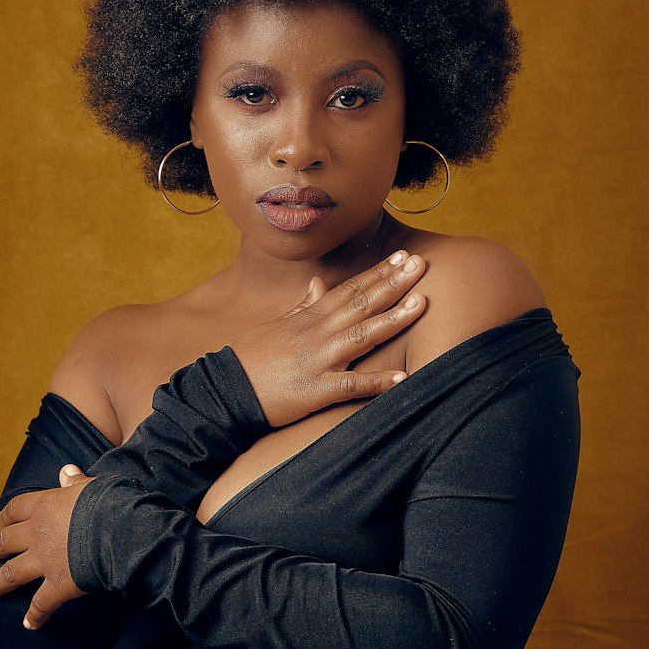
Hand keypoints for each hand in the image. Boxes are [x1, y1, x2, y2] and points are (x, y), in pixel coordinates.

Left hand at [0, 464, 94, 629]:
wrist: (118, 529)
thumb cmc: (109, 502)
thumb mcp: (91, 486)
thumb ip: (75, 482)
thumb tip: (65, 471)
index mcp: (44, 506)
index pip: (16, 510)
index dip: (5, 518)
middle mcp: (37, 534)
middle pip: (5, 542)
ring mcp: (44, 561)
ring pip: (12, 574)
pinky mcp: (58, 585)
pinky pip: (42, 604)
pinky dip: (35, 616)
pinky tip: (29, 625)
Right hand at [229, 248, 426, 427]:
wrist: (227, 389)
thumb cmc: (252, 358)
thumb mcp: (276, 324)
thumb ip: (302, 306)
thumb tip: (318, 284)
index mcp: (310, 318)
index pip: (350, 289)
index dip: (378, 272)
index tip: (402, 257)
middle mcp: (318, 334)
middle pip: (361, 304)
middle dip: (393, 283)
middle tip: (421, 265)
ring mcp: (319, 361)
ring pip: (362, 336)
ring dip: (393, 320)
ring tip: (421, 304)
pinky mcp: (317, 390)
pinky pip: (352, 386)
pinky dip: (377, 382)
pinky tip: (402, 378)